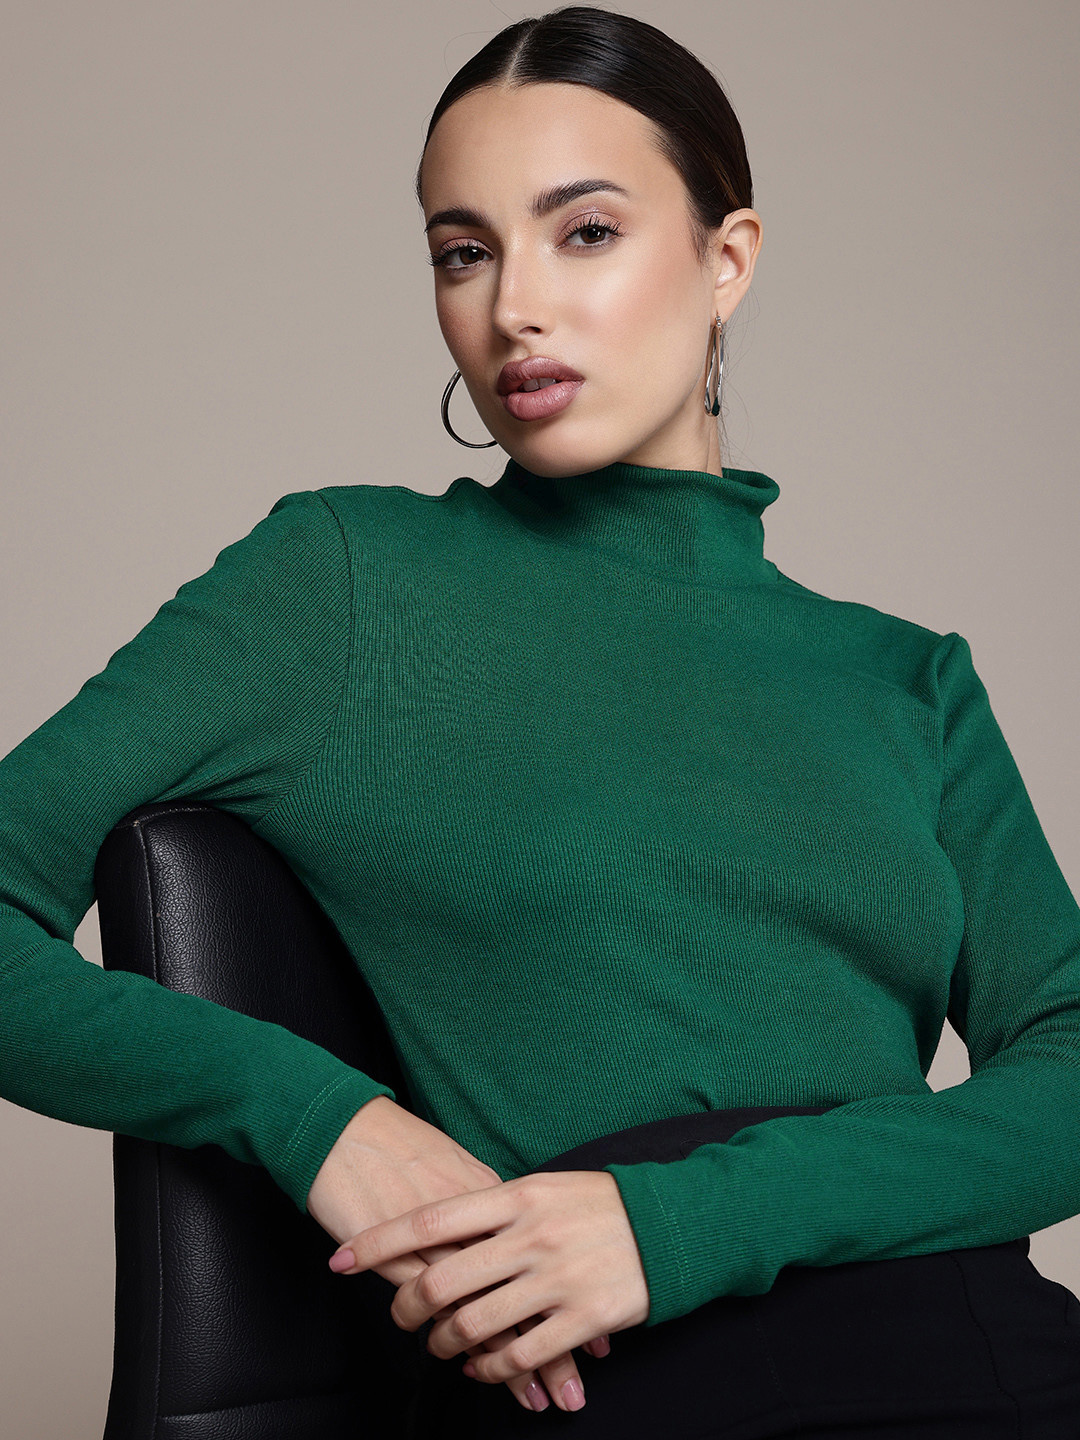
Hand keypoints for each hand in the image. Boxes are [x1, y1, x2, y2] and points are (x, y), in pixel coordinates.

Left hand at [307, 1096, 606, 1411]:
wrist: (669, 1224)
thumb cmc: (596, 1203)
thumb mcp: (543, 1187)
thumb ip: (494, 1207)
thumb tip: (437, 1226)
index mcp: (517, 1195)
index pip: (430, 1219)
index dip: (378, 1241)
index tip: (340, 1256)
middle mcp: (531, 1236)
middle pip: (442, 1280)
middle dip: (406, 1307)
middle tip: (398, 1317)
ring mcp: (556, 1279)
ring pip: (473, 1325)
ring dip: (443, 1343)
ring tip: (437, 1344)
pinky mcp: (582, 1319)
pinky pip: (518, 1357)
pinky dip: (489, 1369)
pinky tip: (480, 1367)